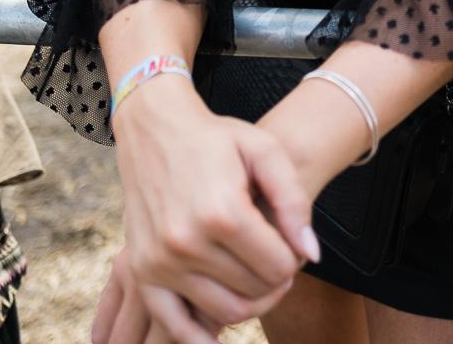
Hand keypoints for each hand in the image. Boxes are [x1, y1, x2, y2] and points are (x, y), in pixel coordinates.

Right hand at [109, 78, 317, 340]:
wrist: (155, 129)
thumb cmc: (215, 138)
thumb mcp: (264, 151)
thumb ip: (293, 201)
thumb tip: (310, 254)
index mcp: (223, 212)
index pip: (279, 267)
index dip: (293, 258)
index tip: (288, 241)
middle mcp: (187, 241)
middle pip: (255, 291)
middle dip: (274, 278)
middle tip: (274, 255)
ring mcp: (160, 260)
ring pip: (227, 310)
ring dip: (250, 300)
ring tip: (254, 273)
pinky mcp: (141, 271)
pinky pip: (176, 325)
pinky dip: (202, 336)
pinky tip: (219, 331)